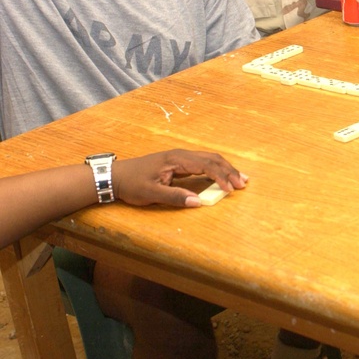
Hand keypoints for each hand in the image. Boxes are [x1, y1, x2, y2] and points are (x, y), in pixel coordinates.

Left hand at [113, 149, 247, 207]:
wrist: (116, 176)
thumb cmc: (132, 184)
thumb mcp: (151, 193)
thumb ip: (175, 197)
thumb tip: (198, 202)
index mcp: (177, 160)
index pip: (206, 165)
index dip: (220, 177)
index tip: (230, 189)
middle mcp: (182, 155)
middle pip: (212, 159)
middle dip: (229, 170)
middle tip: (243, 184)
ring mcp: (181, 157)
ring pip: (210, 159)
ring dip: (225, 168)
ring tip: (239, 179)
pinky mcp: (180, 163)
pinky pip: (203, 163)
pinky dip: (216, 169)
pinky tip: (222, 176)